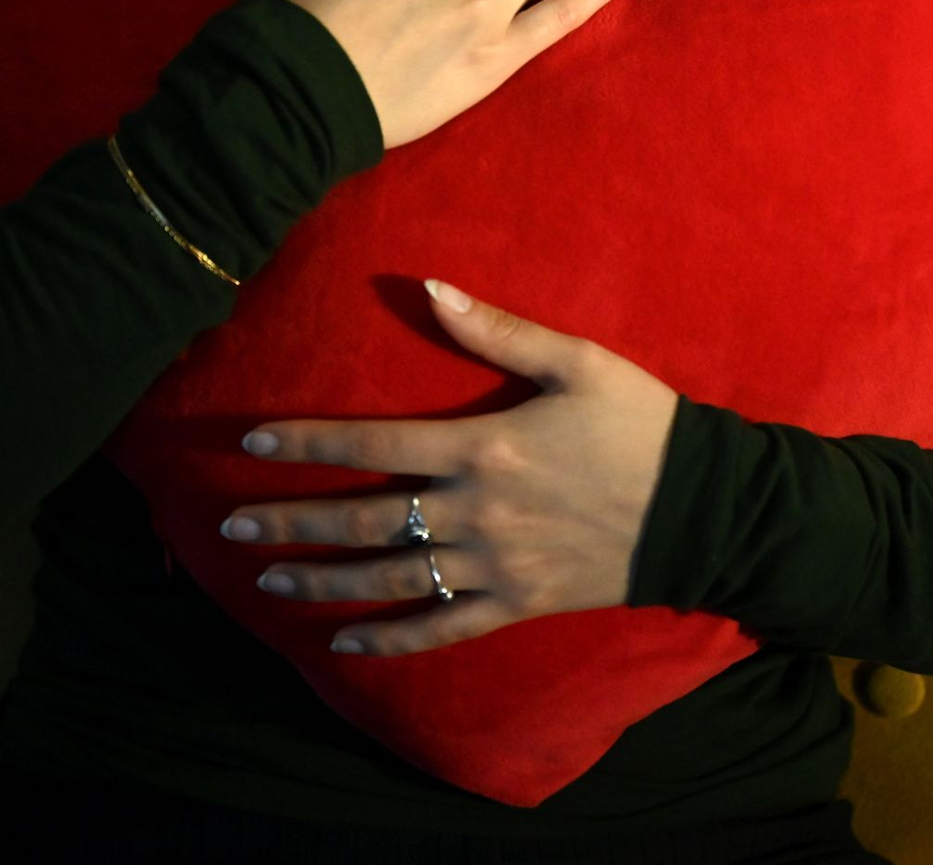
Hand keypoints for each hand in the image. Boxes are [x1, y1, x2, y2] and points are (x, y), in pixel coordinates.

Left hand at [222, 280, 678, 656]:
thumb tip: (430, 288)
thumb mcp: (576, 363)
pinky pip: (445, 627)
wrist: (701, 507)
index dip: (309, 443)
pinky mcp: (518, 602)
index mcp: (483, 447)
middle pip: (365, 518)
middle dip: (293, 522)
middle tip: (231, 528)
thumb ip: (498, 330)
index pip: (373, 445)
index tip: (252, 442)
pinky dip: (392, 640)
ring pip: (392, 577)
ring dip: (325, 581)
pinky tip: (344, 645)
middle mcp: (476, 512)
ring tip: (269, 582)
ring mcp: (496, 565)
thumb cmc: (638, 425)